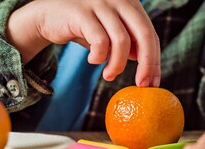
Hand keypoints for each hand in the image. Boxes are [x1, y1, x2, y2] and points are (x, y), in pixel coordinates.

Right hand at [6, 0, 159, 86]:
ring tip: (109, 76)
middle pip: (144, 34)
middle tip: (142, 85)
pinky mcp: (81, 11)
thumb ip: (130, 44)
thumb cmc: (85, 27)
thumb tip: (148, 65)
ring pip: (121, 41)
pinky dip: (99, 57)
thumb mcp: (111, 35)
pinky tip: (93, 60)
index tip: (153, 82)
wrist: (49, 16)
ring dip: (117, 65)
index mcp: (130, 4)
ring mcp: (100, 3)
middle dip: (147, 64)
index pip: (151, 34)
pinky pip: (99, 41)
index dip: (155, 60)